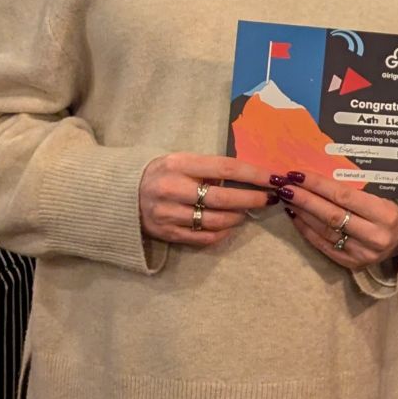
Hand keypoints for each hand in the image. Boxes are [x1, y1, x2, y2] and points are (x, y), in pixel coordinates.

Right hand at [138, 153, 275, 248]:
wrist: (122, 194)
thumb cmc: (161, 173)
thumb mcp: (181, 161)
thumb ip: (209, 168)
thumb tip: (246, 177)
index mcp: (179, 164)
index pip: (226, 168)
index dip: (254, 174)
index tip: (274, 178)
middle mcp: (173, 189)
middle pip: (224, 198)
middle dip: (253, 199)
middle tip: (271, 198)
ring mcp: (169, 214)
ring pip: (216, 220)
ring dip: (239, 217)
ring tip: (247, 211)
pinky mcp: (167, 233)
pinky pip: (204, 237)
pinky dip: (223, 232)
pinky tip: (230, 225)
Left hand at [275, 169, 397, 271]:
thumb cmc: (390, 211)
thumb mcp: (382, 196)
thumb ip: (356, 189)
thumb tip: (318, 175)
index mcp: (385, 214)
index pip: (344, 196)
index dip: (318, 185)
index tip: (298, 174)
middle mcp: (374, 236)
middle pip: (331, 214)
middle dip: (304, 199)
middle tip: (285, 186)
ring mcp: (362, 253)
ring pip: (325, 231)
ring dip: (302, 213)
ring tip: (287, 198)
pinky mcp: (351, 264)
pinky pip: (323, 245)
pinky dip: (306, 230)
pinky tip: (295, 216)